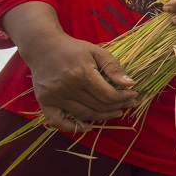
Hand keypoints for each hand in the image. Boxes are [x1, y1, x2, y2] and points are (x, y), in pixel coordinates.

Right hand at [1, 1, 136, 130]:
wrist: (42, 47)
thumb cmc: (73, 49)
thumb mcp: (97, 52)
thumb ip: (114, 68)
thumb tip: (131, 84)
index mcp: (82, 74)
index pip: (108, 95)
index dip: (124, 98)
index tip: (133, 95)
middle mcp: (67, 88)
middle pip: (98, 106)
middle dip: (118, 106)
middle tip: (128, 104)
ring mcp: (54, 96)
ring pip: (84, 114)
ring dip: (103, 116)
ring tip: (115, 112)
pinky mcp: (44, 101)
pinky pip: (57, 122)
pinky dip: (73, 128)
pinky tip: (88, 127)